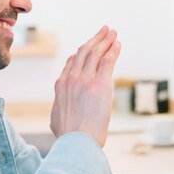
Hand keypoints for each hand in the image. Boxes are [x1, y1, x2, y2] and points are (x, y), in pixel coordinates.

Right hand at [50, 26, 120, 146]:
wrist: (77, 142)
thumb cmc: (68, 137)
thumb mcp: (56, 119)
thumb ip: (60, 110)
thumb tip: (60, 115)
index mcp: (61, 85)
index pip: (72, 62)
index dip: (82, 52)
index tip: (90, 47)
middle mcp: (71, 78)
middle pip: (84, 52)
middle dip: (95, 39)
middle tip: (104, 31)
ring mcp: (85, 80)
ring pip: (95, 52)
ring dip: (105, 40)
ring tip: (113, 33)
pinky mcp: (100, 84)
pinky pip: (107, 61)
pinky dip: (113, 50)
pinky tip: (118, 44)